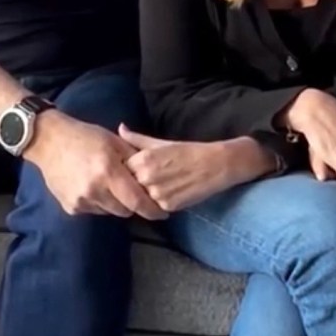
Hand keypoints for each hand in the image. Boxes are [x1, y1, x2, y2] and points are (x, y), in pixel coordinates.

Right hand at [24, 111, 166, 220]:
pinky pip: (94, 210)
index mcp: (108, 171)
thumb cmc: (85, 137)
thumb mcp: (114, 141)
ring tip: (110, 184)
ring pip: (109, 211)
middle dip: (132, 203)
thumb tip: (154, 176)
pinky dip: (99, 202)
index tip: (163, 213)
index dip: (152, 210)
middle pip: (125, 209)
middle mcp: (94, 190)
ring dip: (115, 203)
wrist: (48, 141)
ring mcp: (81, 201)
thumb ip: (135, 159)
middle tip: (133, 191)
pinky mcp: (70, 207)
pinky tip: (93, 186)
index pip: (136, 200)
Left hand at [119, 127, 274, 210]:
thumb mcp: (160, 143)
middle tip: (153, 178)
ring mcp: (156, 194)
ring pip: (142, 199)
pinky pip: (155, 208)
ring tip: (163, 185)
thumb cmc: (188, 151)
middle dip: (136, 184)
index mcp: (142, 159)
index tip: (137, 169)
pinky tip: (171, 193)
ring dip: (147, 195)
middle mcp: (146, 178)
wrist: (215, 164)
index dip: (128, 170)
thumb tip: (120, 128)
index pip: (121, 170)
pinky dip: (160, 202)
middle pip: (130, 186)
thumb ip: (137, 139)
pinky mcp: (167, 206)